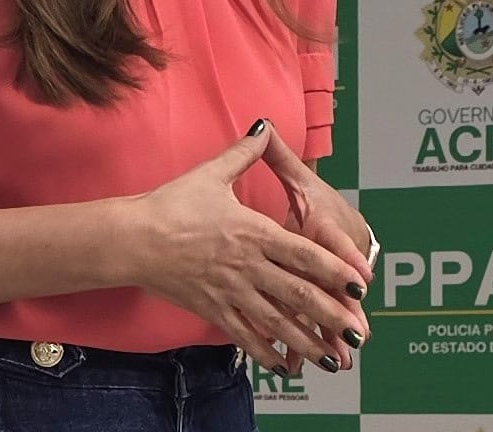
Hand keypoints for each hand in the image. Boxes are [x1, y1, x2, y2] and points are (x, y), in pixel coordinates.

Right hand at [124, 120, 371, 375]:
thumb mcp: (211, 174)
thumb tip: (264, 126)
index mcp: (252, 231)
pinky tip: (284, 365)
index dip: (335, 269)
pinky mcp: (212, 309)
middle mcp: (247, 265)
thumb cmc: (171, 204)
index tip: (360, 283)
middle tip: (360, 331)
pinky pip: (245, 336)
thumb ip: (244, 153)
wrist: (132, 238)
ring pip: (277, 322)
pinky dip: (266, 352)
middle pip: (298, 294)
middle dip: (332, 314)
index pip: (304, 253)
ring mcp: (230, 291)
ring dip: (308, 341)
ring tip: (334, 360)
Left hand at [261, 126, 373, 373]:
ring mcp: (328, 283)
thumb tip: (261, 123)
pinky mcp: (321, 299)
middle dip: (349, 312)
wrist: (339, 221)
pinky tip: (297, 365)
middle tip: (354, 337)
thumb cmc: (313, 199)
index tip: (359, 281)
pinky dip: (307, 342)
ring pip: (329, 312)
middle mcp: (333, 258)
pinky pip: (314, 323)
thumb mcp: (298, 178)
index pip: (337, 244)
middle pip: (341, 288)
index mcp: (325, 226)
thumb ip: (274, 154)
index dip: (349, 262)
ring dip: (331, 336)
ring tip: (334, 362)